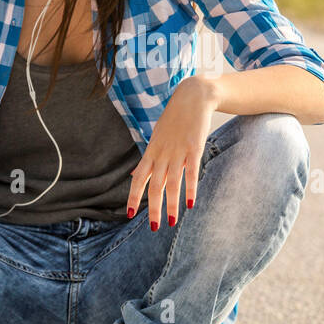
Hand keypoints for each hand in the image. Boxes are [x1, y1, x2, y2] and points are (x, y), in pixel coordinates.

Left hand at [126, 76, 217, 230]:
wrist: (193, 96)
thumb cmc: (174, 119)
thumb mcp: (156, 138)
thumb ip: (148, 159)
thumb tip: (134, 174)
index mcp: (151, 152)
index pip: (138, 178)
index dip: (133, 196)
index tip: (128, 214)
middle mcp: (162, 154)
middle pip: (154, 185)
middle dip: (152, 208)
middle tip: (153, 227)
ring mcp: (178, 151)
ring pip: (172, 183)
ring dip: (171, 204)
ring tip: (171, 222)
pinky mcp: (194, 148)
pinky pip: (191, 172)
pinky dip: (191, 189)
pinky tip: (191, 203)